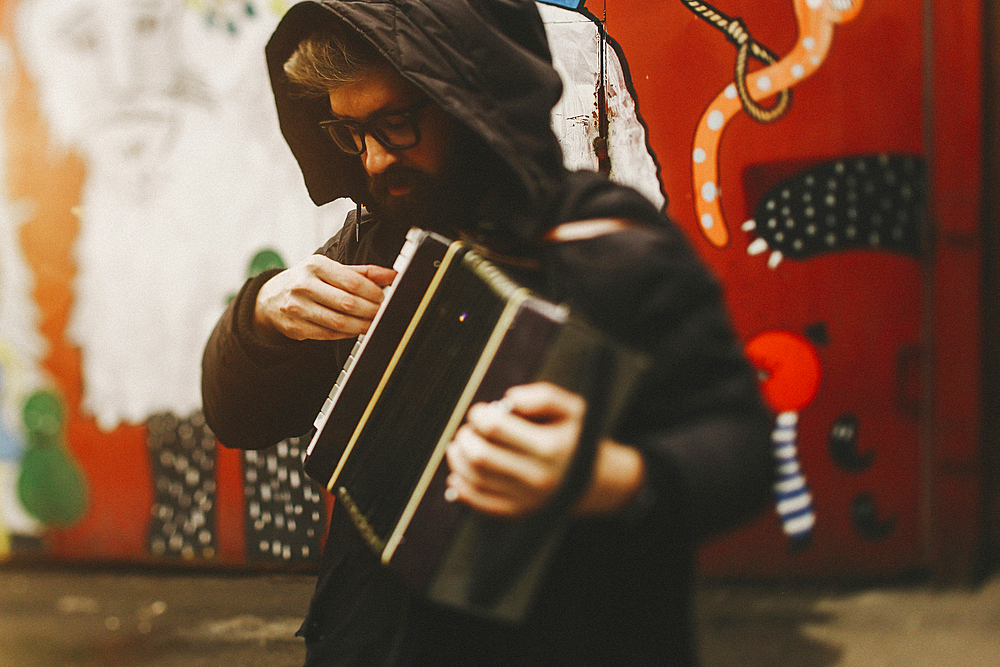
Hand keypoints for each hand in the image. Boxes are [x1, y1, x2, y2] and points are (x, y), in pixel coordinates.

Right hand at [254, 255, 396, 341]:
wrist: (270, 298)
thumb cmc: (306, 280)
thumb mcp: (330, 269)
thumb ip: (361, 272)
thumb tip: (391, 275)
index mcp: (315, 266)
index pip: (351, 281)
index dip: (372, 292)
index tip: (383, 297)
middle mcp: (303, 285)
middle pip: (347, 303)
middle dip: (371, 311)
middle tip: (382, 313)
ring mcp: (297, 308)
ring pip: (339, 322)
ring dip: (362, 325)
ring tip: (373, 323)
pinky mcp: (296, 328)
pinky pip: (329, 335)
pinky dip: (347, 334)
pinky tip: (356, 329)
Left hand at [445, 382, 584, 517]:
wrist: (597, 481)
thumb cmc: (578, 437)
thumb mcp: (572, 408)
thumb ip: (542, 396)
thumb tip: (508, 399)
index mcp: (549, 446)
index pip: (496, 428)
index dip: (479, 415)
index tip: (479, 410)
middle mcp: (537, 475)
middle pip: (481, 455)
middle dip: (466, 437)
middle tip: (468, 428)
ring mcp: (526, 498)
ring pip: (476, 479)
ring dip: (458, 460)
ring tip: (459, 445)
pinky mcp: (519, 512)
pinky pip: (481, 503)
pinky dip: (461, 488)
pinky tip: (456, 474)